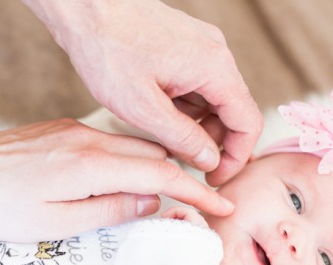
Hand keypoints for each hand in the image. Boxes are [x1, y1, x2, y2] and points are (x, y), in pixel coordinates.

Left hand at [0, 119, 232, 241]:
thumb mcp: (56, 223)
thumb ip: (109, 210)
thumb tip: (151, 202)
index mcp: (90, 165)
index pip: (160, 175)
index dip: (195, 192)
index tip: (221, 205)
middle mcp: (90, 140)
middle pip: (154, 154)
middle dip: (187, 177)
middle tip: (210, 199)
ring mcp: (77, 130)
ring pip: (135, 145)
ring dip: (162, 165)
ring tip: (179, 190)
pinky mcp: (65, 129)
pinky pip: (113, 142)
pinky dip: (134, 157)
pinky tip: (134, 174)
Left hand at [23, 0, 263, 185]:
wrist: (84, 7)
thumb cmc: (107, 49)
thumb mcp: (144, 107)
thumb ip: (183, 138)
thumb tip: (210, 160)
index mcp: (214, 68)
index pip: (248, 122)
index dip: (236, 157)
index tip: (215, 178)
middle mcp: (215, 54)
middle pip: (232, 111)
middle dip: (213, 142)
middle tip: (185, 163)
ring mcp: (200, 47)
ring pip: (212, 99)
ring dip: (196, 125)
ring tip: (163, 136)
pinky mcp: (183, 46)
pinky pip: (196, 84)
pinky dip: (183, 106)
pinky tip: (156, 112)